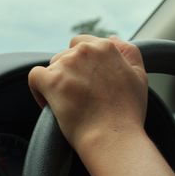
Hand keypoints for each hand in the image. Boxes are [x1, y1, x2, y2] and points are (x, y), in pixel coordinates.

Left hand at [28, 36, 174, 175]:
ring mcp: (67, 65)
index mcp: (105, 47)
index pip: (82, 44)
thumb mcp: (139, 75)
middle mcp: (85, 51)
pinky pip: (35, 77)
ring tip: (68, 104)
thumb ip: (128, 51)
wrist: (113, 137)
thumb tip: (112, 39)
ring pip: (52, 67)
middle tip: (80, 96)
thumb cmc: (128, 112)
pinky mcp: (51, 81)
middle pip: (66, 55)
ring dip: (57, 82)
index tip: (87, 81)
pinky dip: (38, 90)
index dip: (83, 64)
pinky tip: (49, 102)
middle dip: (70, 73)